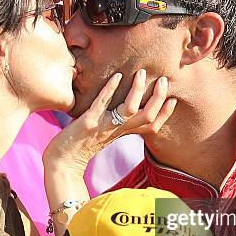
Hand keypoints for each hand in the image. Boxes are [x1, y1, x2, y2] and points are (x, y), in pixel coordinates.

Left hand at [44, 69, 176, 174]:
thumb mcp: (102, 133)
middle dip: (158, 98)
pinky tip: (116, 76)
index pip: (151, 126)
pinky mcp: (89, 122)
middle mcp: (117, 131)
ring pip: (130, 110)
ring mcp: (104, 126)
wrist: (62, 162)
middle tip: (163, 80)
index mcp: (122, 134)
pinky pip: (102, 104)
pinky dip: (110, 89)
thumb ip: (114, 122)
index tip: (173, 99)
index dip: (165, 114)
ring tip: (141, 73)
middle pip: (147, 117)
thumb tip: (122, 108)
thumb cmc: (79, 146)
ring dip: (138, 91)